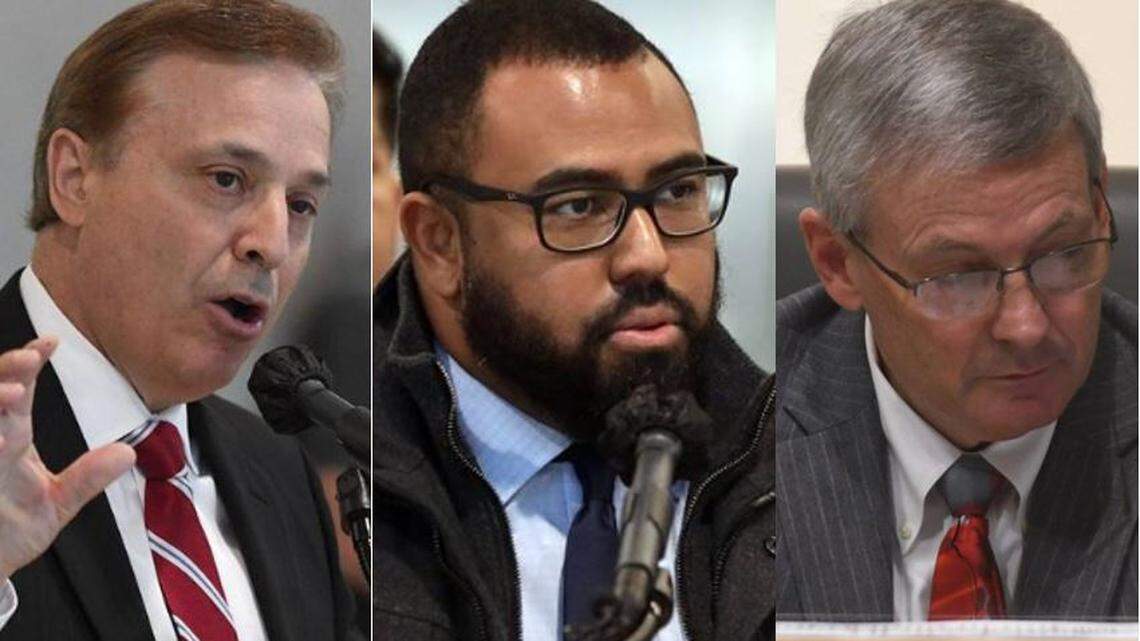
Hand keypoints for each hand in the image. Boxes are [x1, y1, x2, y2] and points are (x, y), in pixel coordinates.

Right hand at [0, 336, 135, 579]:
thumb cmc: (10, 533)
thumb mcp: (56, 505)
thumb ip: (88, 478)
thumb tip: (129, 452)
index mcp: (10, 438)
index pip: (17, 390)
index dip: (29, 363)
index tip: (51, 342)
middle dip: (5, 372)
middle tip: (29, 358)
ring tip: (13, 395)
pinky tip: (0, 440)